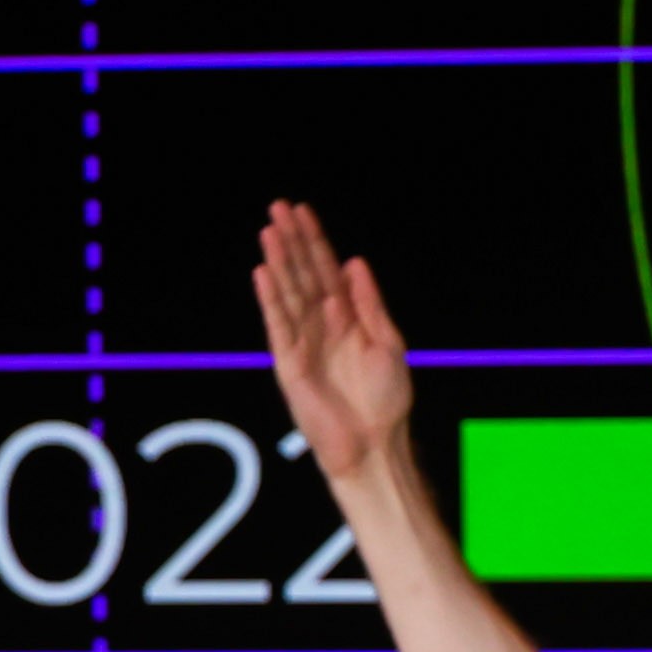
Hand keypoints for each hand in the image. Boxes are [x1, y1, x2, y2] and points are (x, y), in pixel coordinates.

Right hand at [250, 200, 414, 471]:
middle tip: (278, 207)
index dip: (314, 240)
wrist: (376, 444)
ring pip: (288, 292)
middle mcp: (321, 324)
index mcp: (346, 317)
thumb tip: (354, 262)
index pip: (325, 269)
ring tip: (268, 230)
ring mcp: (303, 342)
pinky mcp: (289, 364)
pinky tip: (264, 273)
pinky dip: (271, 299)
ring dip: (278, 261)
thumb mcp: (388, 341)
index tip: (302, 211)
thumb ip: (369, 302)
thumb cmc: (386, 400)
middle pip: (302, 273)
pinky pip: (278, 325)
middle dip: (291, 240)